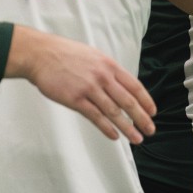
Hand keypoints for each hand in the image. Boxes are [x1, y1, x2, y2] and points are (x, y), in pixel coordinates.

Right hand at [7, 25, 155, 142]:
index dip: (145, 101)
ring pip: (114, 112)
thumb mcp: (92, 56)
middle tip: (150, 130)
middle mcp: (102, 77)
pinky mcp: (75, 99)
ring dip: (128, 128)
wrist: (41, 54)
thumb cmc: (65, 54)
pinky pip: (95, 117)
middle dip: (141, 118)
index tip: (152, 112)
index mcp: (108, 65)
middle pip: (128, 101)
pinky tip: (115, 136)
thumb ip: (106, 70)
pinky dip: (107, 128)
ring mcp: (89, 88)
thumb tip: (120, 85)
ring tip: (137, 139)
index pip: (134, 86)